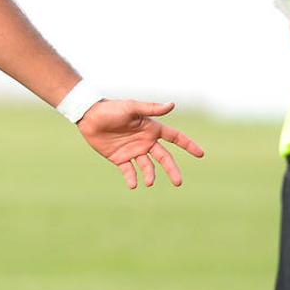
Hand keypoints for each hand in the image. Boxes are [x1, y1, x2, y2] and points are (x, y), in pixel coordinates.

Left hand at [76, 100, 204, 188]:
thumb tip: (172, 104)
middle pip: (164, 158)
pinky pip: (129, 171)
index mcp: (151, 129)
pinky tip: (134, 185)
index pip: (175, 137)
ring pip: (148, 167)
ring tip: (148, 182)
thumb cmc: (110, 109)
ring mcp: (133, 151)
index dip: (188, 145)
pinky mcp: (120, 158)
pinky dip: (132, 179)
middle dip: (172, 170)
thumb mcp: (131, 108)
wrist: (88, 116)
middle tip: (178, 182)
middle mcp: (145, 141)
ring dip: (150, 175)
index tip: (201, 154)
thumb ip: (151, 109)